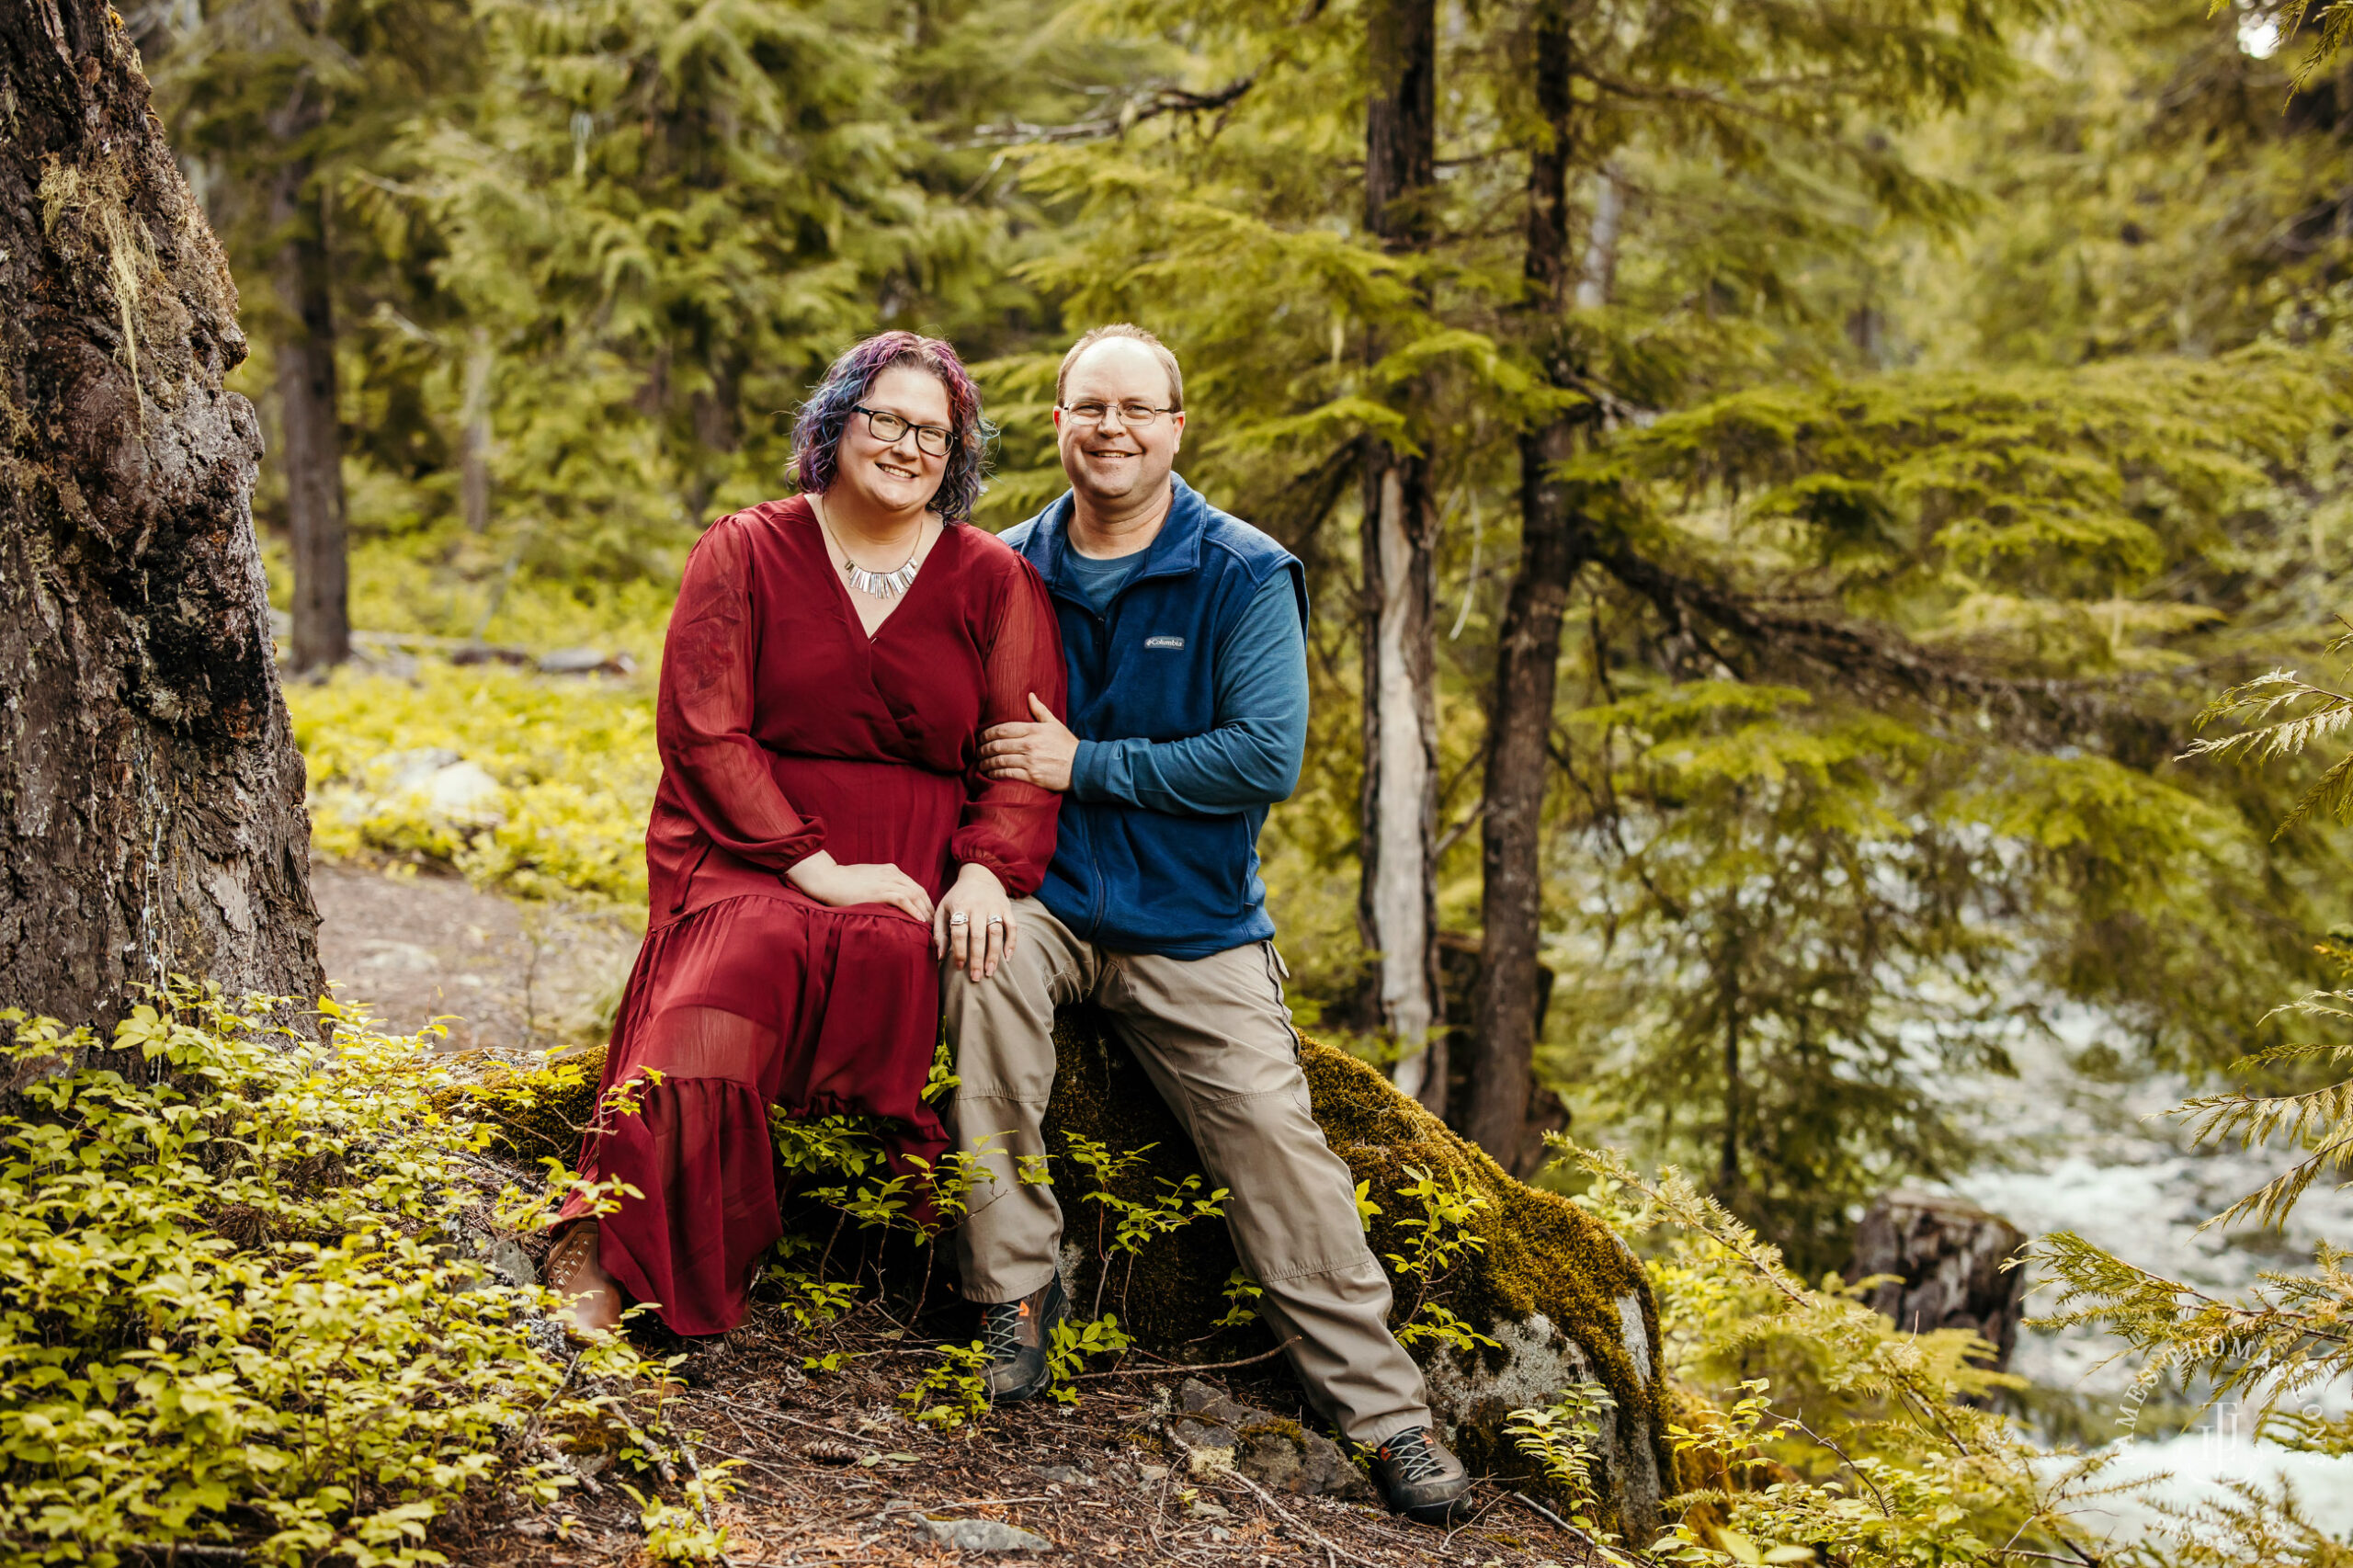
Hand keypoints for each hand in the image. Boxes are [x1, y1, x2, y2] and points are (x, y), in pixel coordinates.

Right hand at [786, 852, 933, 923]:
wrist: (829, 879)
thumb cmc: (845, 881)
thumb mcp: (870, 879)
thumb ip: (883, 885)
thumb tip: (891, 900)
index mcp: (891, 870)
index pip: (914, 885)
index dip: (924, 900)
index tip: (928, 912)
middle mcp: (892, 873)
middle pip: (918, 890)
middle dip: (928, 907)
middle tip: (933, 921)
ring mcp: (887, 881)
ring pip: (914, 895)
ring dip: (924, 910)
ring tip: (929, 924)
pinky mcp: (880, 891)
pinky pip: (903, 900)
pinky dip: (913, 910)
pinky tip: (919, 920)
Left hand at [934, 862, 1016, 981]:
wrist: (980, 876)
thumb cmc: (957, 897)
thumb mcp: (943, 909)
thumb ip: (939, 932)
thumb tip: (940, 957)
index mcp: (960, 906)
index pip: (959, 932)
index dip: (959, 951)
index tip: (959, 967)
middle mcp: (978, 906)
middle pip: (978, 936)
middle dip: (977, 958)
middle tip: (976, 977)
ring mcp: (994, 907)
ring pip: (996, 933)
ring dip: (993, 954)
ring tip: (990, 972)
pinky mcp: (1007, 908)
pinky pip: (1012, 927)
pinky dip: (1011, 942)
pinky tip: (1007, 957)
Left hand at [979, 693, 1077, 792]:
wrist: (1082, 767)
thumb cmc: (1067, 745)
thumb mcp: (1055, 724)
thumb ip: (1040, 710)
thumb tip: (1029, 695)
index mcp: (1033, 730)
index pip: (1003, 729)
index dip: (987, 733)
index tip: (980, 737)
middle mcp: (1030, 744)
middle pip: (998, 745)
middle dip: (983, 748)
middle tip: (977, 751)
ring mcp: (1030, 761)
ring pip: (999, 760)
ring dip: (986, 762)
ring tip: (980, 763)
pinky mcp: (1032, 776)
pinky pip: (1007, 774)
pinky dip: (995, 774)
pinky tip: (990, 774)